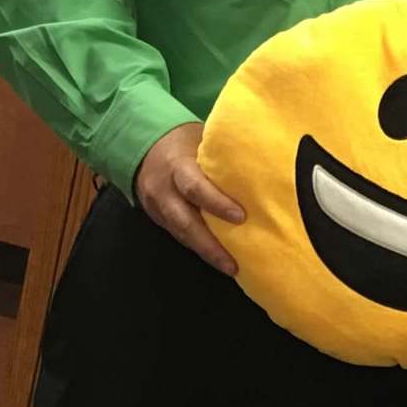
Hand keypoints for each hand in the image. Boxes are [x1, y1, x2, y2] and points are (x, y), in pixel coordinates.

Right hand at [135, 122, 242, 274]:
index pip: (195, 187)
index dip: (216, 203)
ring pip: (181, 234)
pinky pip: (179, 236)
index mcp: (177, 167)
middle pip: (184, 222)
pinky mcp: (158, 219)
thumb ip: (223, 154)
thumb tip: (263, 158)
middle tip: (233, 263)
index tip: (241, 217)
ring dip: (206, 252)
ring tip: (231, 268)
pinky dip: (199, 248)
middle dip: (209, 245)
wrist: (143, 145)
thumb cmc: (185, 141)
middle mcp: (164, 190)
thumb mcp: (201, 139)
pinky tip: (218, 258)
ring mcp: (158, 207)